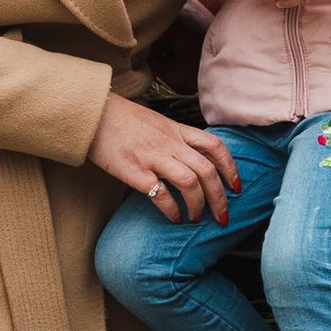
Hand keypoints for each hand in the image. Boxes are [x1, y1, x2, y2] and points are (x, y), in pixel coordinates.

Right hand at [89, 94, 241, 225]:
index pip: (215, 147)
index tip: (237, 187)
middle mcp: (170, 143)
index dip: (231, 168)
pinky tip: (174, 218)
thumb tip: (192, 159)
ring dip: (198, 205)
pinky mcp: (134, 171)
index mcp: (177, 130)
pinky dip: (172, 210)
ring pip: (190, 182)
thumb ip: (175, 138)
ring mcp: (152, 157)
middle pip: (207, 170)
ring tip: (196, 218)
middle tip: (223, 217)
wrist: (93, 113)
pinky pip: (160, 195)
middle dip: (220, 197)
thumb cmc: (122, 120)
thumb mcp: (156, 122)